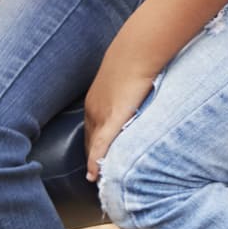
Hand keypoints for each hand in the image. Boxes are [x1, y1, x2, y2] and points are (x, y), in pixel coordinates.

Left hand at [84, 65, 155, 181]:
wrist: (138, 50)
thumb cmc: (136, 57)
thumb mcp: (125, 76)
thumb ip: (126, 88)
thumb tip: (137, 90)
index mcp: (95, 99)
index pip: (90, 128)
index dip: (92, 144)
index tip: (96, 155)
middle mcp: (93, 109)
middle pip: (89, 139)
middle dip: (92, 155)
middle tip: (96, 173)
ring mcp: (101, 115)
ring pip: (93, 145)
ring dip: (94, 162)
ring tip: (98, 178)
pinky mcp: (113, 119)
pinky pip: (100, 146)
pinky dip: (96, 161)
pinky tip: (94, 174)